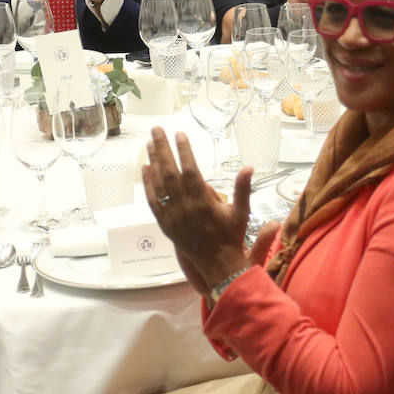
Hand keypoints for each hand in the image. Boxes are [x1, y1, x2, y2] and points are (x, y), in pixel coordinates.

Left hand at [142, 128, 250, 294]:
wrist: (217, 264)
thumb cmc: (231, 236)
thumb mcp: (242, 213)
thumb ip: (243, 189)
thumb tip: (249, 167)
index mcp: (204, 203)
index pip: (191, 171)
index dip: (185, 152)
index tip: (180, 134)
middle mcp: (185, 208)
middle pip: (170, 173)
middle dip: (163, 149)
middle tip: (157, 130)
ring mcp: (173, 216)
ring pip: (159, 185)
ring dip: (153, 162)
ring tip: (149, 143)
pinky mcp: (165, 223)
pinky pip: (153, 201)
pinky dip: (148, 184)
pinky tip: (145, 168)